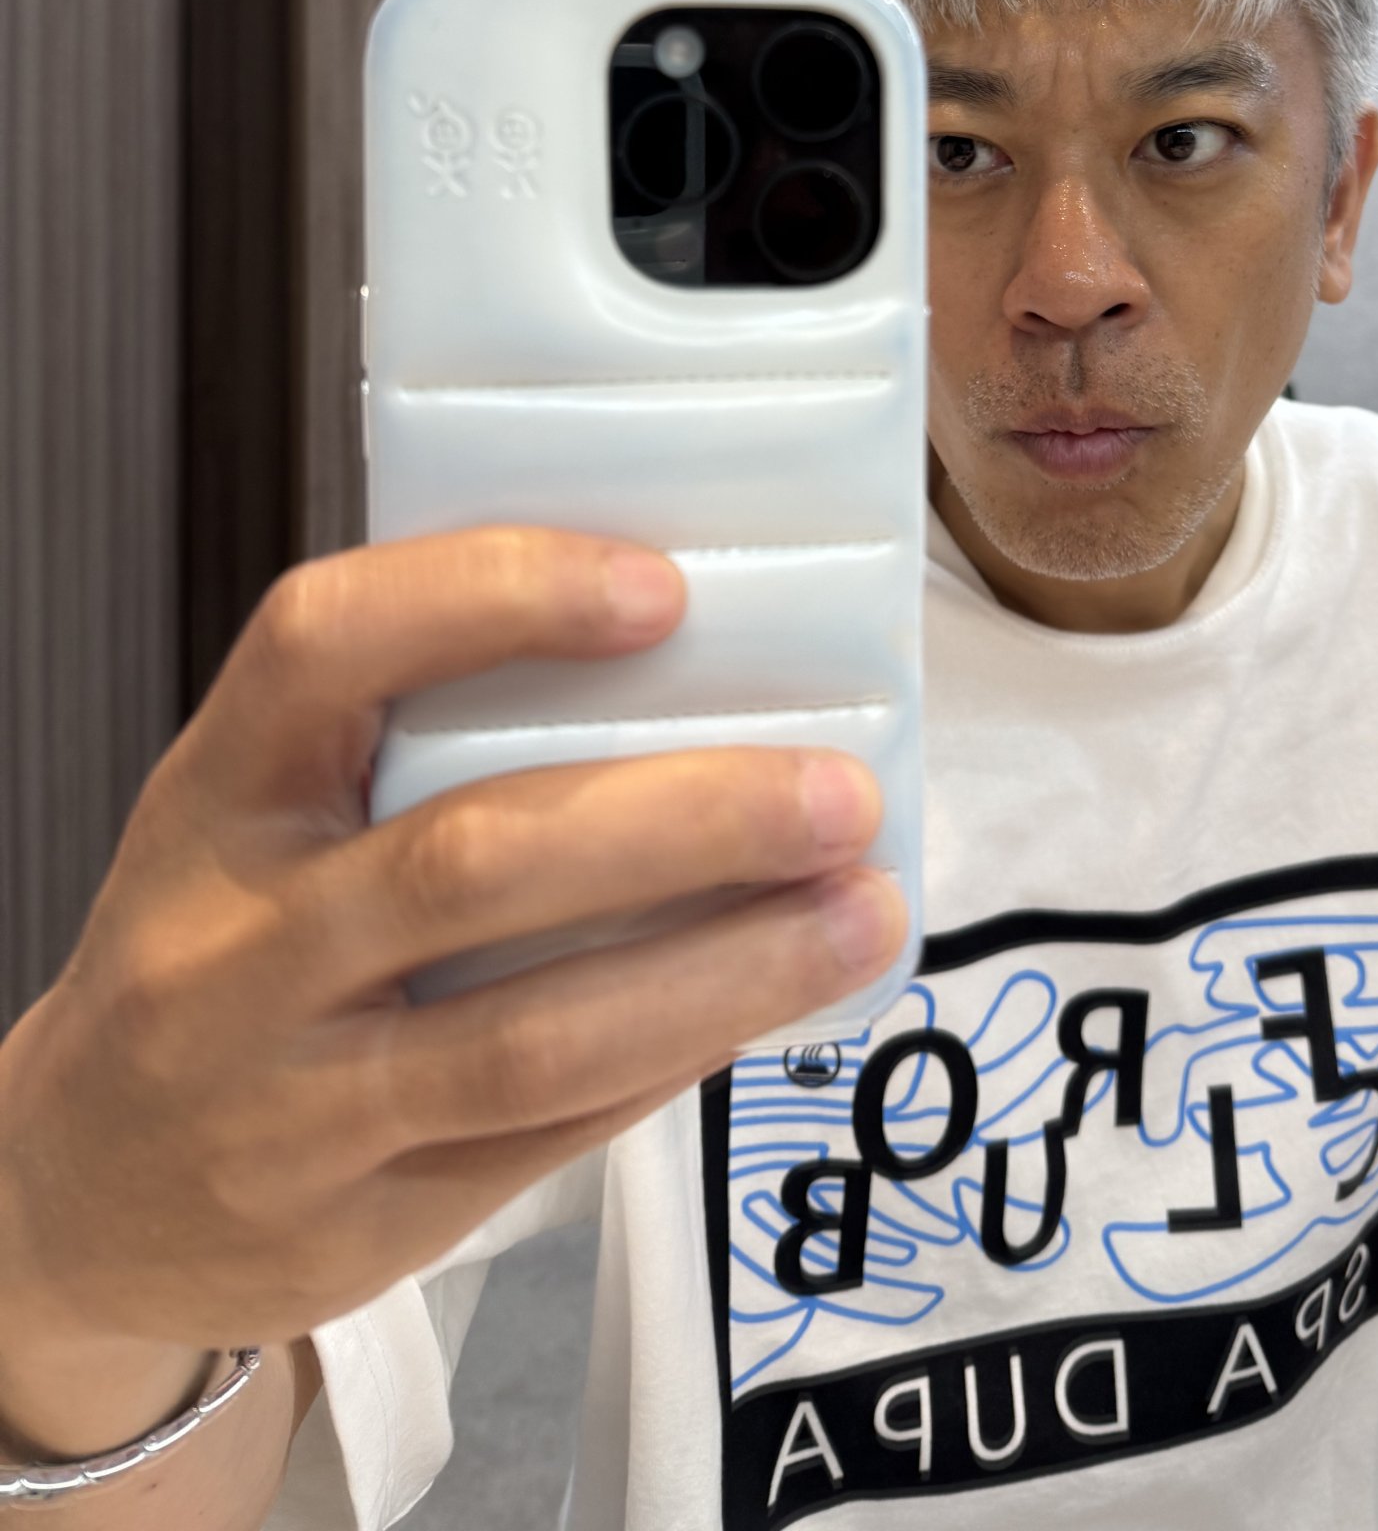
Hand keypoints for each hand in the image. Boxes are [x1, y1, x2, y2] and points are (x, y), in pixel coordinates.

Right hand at [0, 529, 901, 1405]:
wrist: (70, 1193)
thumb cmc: (215, 950)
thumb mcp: (253, 816)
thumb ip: (401, 741)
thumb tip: (680, 664)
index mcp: (216, 793)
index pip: (327, 646)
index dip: (496, 594)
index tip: (663, 587)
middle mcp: (236, 946)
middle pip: (471, 858)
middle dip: (683, 816)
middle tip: (835, 788)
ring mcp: (289, 1102)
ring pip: (532, 1032)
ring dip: (725, 968)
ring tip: (863, 911)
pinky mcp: (357, 1226)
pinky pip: (546, 1137)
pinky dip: (675, 1056)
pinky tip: (770, 1000)